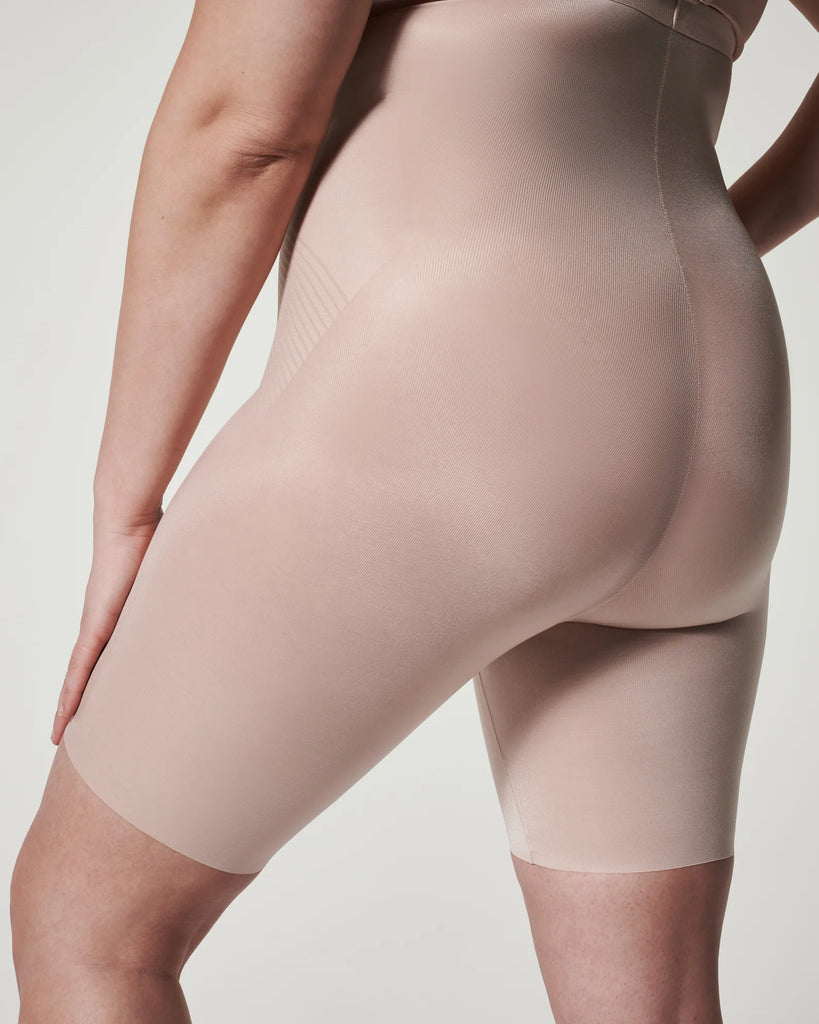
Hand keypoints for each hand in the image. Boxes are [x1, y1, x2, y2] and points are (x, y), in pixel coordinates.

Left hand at [51, 504, 162, 745]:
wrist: (131, 520)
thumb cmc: (155, 539)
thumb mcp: (172, 578)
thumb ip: (185, 593)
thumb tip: (217, 599)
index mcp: (120, 615)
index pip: (106, 655)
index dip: (99, 680)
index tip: (96, 703)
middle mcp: (102, 623)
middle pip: (86, 672)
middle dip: (78, 701)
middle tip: (71, 731)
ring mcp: (96, 624)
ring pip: (78, 675)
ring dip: (69, 704)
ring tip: (61, 733)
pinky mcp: (96, 623)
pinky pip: (81, 667)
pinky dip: (72, 692)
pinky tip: (65, 713)